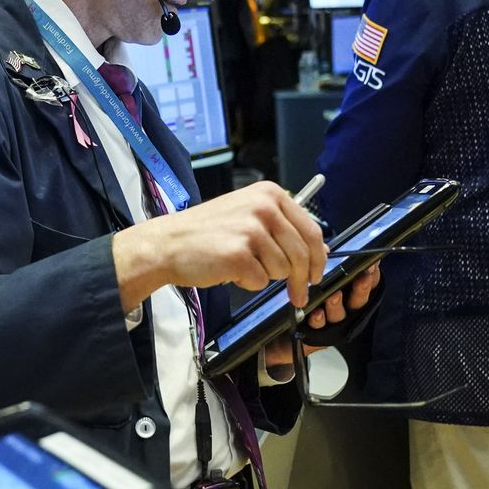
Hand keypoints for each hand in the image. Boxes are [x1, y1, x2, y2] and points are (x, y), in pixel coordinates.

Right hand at [111, 181, 326, 310]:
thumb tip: (319, 251)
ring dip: (265, 276)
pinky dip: (247, 283)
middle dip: (301, 280)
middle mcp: (263, 207)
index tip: (315, 275)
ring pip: (282, 270)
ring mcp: (251, 230)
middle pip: (302, 254)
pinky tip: (230, 270)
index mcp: (270, 194)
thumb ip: (283, 228)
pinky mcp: (239, 254)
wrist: (168, 243)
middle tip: (297, 294)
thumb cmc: (207, 232)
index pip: (312, 230)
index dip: (317, 259)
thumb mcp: (248, 215)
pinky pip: (261, 281)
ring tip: (241, 264)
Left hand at [257, 260, 381, 368]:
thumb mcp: (312, 281)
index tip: (372, 264)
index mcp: (346, 294)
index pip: (366, 284)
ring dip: (337, 304)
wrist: (278, 336)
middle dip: (362, 288)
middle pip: (358, 300)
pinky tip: (315, 314)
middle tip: (363, 276)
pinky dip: (319, 320)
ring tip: (334, 295)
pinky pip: (320, 328)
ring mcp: (332, 325)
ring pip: (339, 314)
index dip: (371, 275)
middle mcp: (343, 310)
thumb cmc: (299, 302)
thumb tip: (326, 249)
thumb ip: (322, 266)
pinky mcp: (318, 338)